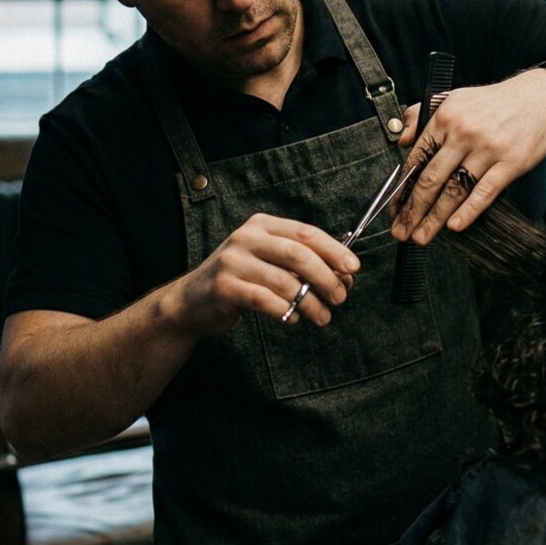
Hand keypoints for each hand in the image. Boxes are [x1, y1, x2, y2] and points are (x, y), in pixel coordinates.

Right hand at [167, 213, 360, 333]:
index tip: (354, 268)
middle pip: (299, 254)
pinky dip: (285, 311)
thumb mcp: (268, 262)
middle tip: (340, 298)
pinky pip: (264, 300)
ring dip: (311, 302)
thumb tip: (344, 275)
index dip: (334, 250)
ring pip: (284, 282)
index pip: (306, 233)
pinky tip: (294, 318)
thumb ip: (300, 264)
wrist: (191, 301)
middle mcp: (246, 238)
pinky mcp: (224, 287)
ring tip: (323, 317)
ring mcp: (233, 261)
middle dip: (326, 278)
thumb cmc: (240, 280)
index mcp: (262, 226)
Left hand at [390, 68, 545, 243]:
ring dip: (435, 218)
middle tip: (401, 232)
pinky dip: (469, 211)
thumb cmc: (496, 103)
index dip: (402, 189)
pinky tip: (454, 226)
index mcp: (445, 117)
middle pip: (431, 179)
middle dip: (413, 211)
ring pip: (454, 190)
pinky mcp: (511, 162)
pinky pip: (485, 191)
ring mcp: (488, 149)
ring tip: (422, 237)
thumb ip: (424, 116)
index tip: (395, 209)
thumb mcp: (455, 99)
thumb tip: (404, 141)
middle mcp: (463, 133)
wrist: (541, 97)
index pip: (416, 159)